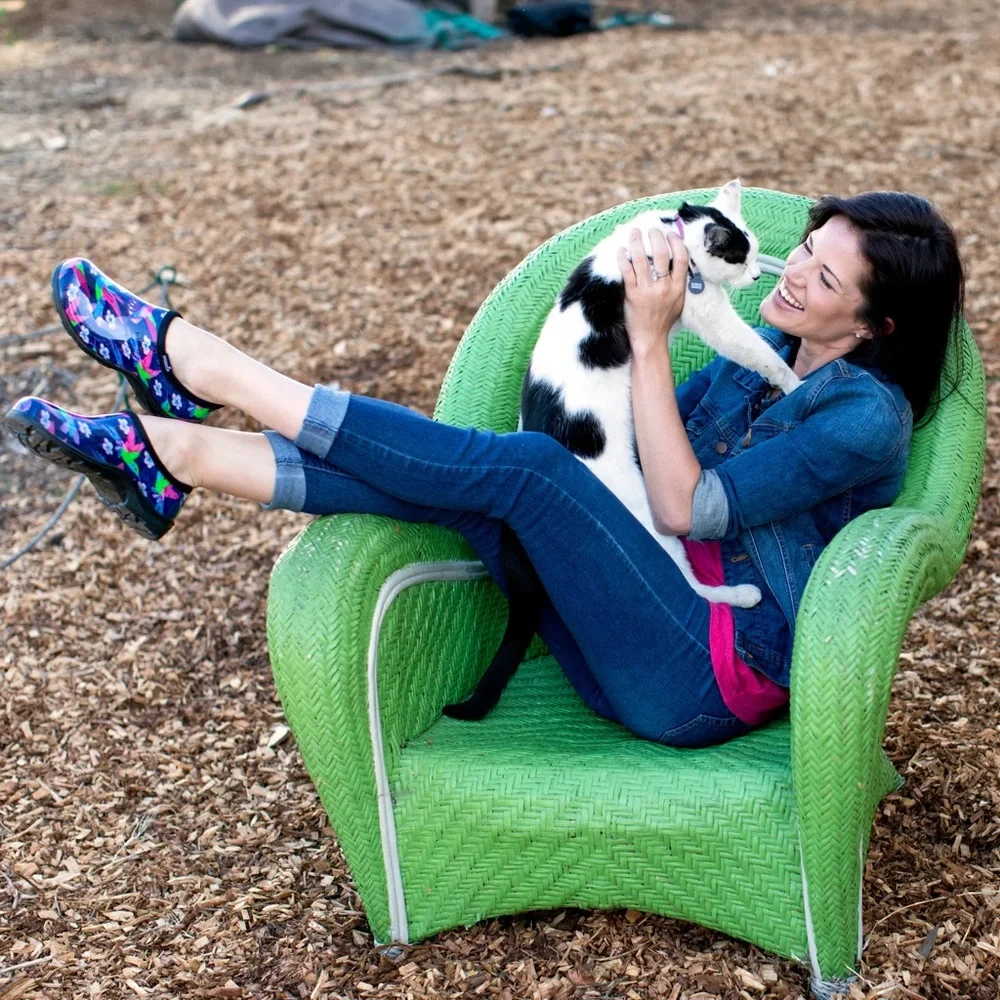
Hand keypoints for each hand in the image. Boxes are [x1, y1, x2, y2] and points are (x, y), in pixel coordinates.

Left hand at [617, 228, 688, 356]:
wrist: (650, 339)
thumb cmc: (664, 321)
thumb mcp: (678, 302)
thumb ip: (678, 283)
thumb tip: (675, 261)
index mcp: (678, 288)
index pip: (681, 258)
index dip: (676, 242)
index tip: (670, 234)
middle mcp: (664, 288)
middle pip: (661, 254)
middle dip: (656, 237)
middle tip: (651, 229)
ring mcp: (647, 291)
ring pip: (642, 260)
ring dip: (637, 242)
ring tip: (634, 232)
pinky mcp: (632, 295)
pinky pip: (627, 272)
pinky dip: (623, 259)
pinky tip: (621, 250)